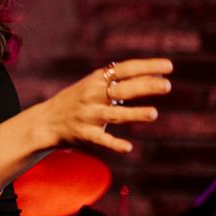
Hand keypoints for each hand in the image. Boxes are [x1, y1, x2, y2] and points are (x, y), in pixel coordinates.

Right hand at [37, 58, 173, 152]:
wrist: (46, 121)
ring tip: (154, 113)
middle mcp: (92, 95)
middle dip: (145, 87)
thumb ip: (121, 81)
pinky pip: (101, 139)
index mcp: (96, 80)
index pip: (125, 69)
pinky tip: (128, 148)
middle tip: (167, 86)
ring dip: (134, 114)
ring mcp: (89, 115)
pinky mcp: (85, 134)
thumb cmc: (78, 100)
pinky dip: (114, 144)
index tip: (169, 66)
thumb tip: (156, 77)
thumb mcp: (94, 85)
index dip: (147, 67)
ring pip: (114, 115)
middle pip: (122, 89)